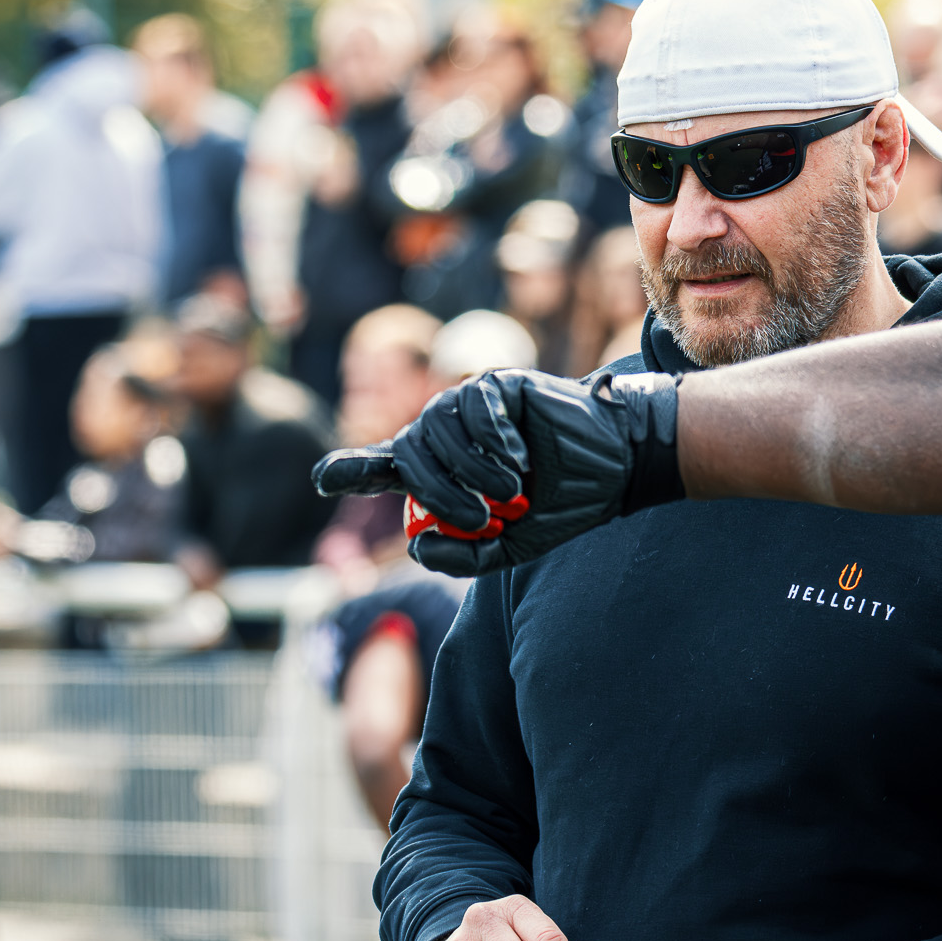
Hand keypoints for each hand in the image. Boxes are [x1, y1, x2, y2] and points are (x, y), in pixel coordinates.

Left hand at [313, 368, 682, 576]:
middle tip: (478, 518)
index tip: (324, 479)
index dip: (351, 469)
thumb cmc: (563, 504)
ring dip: (470, 471)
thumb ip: (466, 556)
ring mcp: (469, 404)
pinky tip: (522, 460)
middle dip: (434, 492)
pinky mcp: (497, 384)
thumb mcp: (512, 546)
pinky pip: (473, 407)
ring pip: (436, 430)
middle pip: (407, 455)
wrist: (616, 469)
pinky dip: (493, 441)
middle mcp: (448, 433)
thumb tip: (417, 545)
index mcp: (444, 469)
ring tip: (512, 492)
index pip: (385, 466)